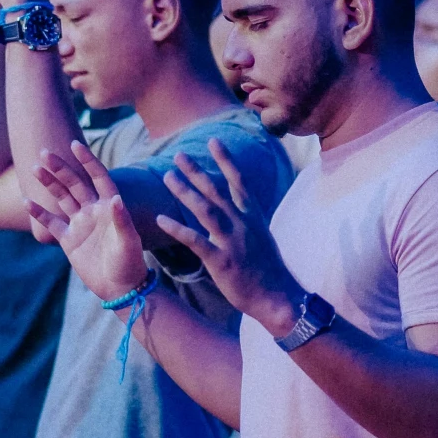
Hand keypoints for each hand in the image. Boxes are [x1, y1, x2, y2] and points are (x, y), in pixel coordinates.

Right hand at [25, 143, 149, 299]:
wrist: (120, 288)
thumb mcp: (128, 241)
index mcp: (110, 207)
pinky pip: (51, 223)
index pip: (98, 177)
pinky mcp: (69, 240)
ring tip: (34, 168)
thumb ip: (121, 219)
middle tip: (44, 152)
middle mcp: (93, 211)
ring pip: (61, 198)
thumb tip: (114, 197)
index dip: (87, 161)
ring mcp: (80, 224)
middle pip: (74, 184)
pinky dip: (39, 213)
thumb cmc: (129, 263)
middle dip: (60, 168)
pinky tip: (26, 201)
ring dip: (49, 184)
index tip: (75, 144)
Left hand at [157, 143, 299, 331]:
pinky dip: (177, 229)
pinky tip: (160, 219)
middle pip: (216, 191)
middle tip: (179, 154)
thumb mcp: (261, 238)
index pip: (238, 182)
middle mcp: (242, 224)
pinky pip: (195, 241)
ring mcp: (232, 241)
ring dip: (184, 191)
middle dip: (197, 171)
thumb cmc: (268, 270)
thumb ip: (247, 221)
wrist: (278, 297)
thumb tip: (237, 208)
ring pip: (205, 209)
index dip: (226, 160)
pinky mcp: (222, 261)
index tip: (214, 141)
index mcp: (252, 217)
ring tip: (167, 176)